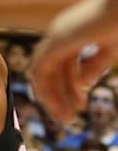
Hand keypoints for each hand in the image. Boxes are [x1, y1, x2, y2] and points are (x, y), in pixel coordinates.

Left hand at [30, 0, 117, 122]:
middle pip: (51, 70)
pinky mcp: (56, 41)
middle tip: (67, 118)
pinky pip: (41, 70)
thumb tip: (83, 83)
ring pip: (42, 72)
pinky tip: (57, 103)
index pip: (63, 64)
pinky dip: (46, 88)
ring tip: (65, 117)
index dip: (70, 86)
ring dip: (52, 96)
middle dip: (58, 95)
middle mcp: (59, 33)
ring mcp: (55, 36)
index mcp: (73, 31)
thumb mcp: (110, 47)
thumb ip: (95, 63)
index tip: (80, 104)